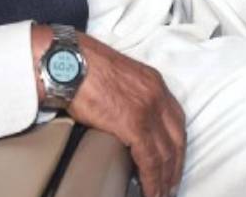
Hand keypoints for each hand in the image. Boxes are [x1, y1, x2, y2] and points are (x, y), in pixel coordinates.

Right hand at [39, 27, 185, 196]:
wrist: (68, 62)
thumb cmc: (82, 66)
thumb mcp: (117, 77)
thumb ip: (129, 97)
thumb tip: (123, 119)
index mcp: (154, 83)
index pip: (176, 120)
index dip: (177, 144)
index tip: (174, 160)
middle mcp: (157, 95)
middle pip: (177, 139)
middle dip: (176, 165)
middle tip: (171, 184)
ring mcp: (148, 110)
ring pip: (166, 153)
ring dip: (166, 178)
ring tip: (160, 194)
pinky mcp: (134, 124)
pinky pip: (150, 160)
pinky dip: (153, 180)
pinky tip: (150, 191)